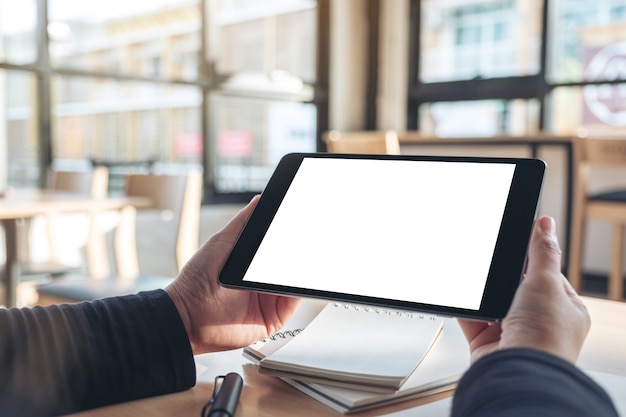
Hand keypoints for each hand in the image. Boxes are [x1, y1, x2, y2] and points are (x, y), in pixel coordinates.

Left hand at [166, 196, 300, 353]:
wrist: (187, 314)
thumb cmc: (196, 279)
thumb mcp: (221, 241)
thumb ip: (242, 222)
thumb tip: (259, 201)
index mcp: (252, 264)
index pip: (279, 249)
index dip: (290, 238)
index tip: (300, 225)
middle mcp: (262, 282)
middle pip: (289, 266)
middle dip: (299, 253)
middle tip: (307, 240)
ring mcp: (269, 300)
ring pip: (294, 283)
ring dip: (300, 271)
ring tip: (305, 256)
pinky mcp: (273, 319)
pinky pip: (292, 303)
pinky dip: (298, 291)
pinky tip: (296, 278)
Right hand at [458, 216, 589, 363]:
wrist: (519, 373)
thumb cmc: (545, 337)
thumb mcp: (546, 282)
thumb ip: (542, 252)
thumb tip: (545, 225)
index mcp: (563, 308)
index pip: (546, 275)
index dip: (529, 259)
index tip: (513, 243)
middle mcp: (538, 322)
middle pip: (514, 288)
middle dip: (500, 277)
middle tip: (489, 262)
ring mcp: (512, 333)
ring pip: (491, 302)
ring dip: (483, 294)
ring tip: (475, 280)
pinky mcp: (487, 343)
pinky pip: (471, 318)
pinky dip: (464, 308)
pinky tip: (460, 298)